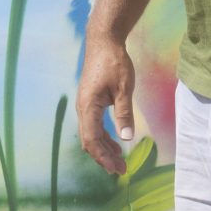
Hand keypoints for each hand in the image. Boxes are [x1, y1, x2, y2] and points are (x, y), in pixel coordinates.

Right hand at [76, 38, 135, 174]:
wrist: (104, 41)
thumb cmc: (114, 62)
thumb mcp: (124, 87)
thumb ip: (124, 113)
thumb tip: (127, 138)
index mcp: (88, 107)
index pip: (92, 140)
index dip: (103, 157)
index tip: (116, 168)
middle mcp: (82, 108)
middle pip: (89, 141)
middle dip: (104, 157)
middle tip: (121, 170)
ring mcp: (85, 105)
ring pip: (91, 134)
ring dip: (104, 148)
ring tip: (119, 161)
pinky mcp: (90, 101)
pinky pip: (94, 125)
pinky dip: (104, 136)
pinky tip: (115, 142)